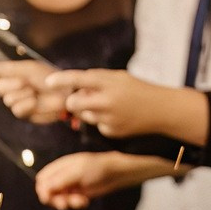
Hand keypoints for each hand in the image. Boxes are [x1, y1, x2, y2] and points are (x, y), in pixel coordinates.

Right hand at [0, 59, 66, 124]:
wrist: (67, 92)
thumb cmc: (49, 78)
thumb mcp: (28, 69)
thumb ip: (6, 70)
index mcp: (11, 74)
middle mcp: (12, 88)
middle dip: (12, 84)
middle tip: (25, 81)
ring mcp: (18, 101)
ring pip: (8, 99)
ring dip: (22, 94)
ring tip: (35, 91)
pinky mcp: (25, 114)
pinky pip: (17, 109)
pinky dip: (26, 104)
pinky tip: (35, 100)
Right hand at [34, 151, 145, 209]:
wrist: (115, 173)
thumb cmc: (96, 167)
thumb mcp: (77, 172)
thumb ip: (59, 180)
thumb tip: (42, 189)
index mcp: (58, 167)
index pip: (42, 180)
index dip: (43, 190)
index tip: (48, 198)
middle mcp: (61, 176)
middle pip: (48, 192)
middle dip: (55, 199)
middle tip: (65, 204)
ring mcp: (69, 186)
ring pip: (58, 199)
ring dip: (67, 203)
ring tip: (81, 201)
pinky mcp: (77, 194)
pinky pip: (70, 203)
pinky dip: (75, 204)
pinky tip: (85, 201)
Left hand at [47, 67, 201, 140]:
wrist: (161, 111)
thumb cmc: (139, 90)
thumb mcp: (119, 78)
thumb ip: (97, 80)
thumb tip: (74, 88)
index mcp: (109, 83)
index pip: (79, 79)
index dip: (61, 80)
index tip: (48, 81)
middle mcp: (107, 101)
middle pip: (74, 102)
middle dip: (73, 100)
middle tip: (81, 97)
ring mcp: (109, 118)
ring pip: (85, 115)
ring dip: (89, 110)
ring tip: (109, 106)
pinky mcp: (111, 131)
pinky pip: (97, 125)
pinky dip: (102, 121)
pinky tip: (117, 117)